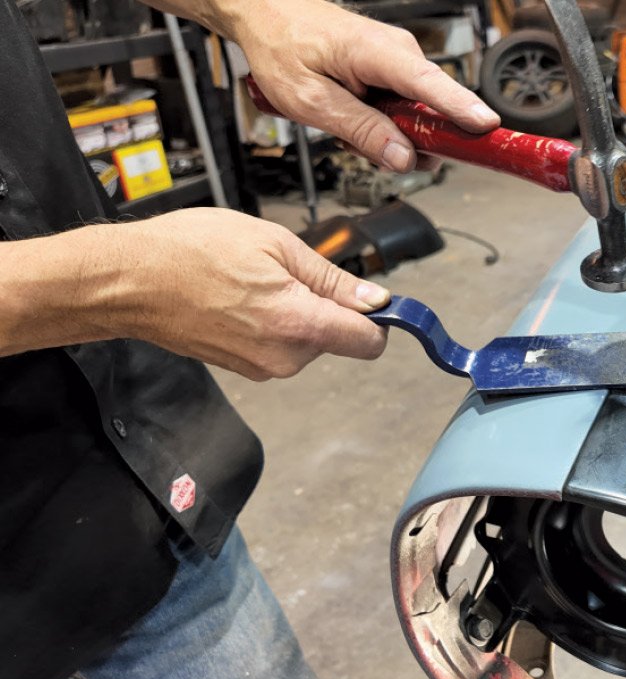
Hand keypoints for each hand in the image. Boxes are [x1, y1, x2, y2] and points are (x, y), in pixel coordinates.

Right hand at [115, 209, 389, 380]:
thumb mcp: (276, 244)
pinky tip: (242, 298)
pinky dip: (275, 323)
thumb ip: (333, 278)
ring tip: (256, 282)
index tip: (375, 300)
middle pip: (340, 339)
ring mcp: (262, 368)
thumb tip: (376, 300)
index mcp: (299, 324)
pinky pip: (282, 346)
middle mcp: (284, 357)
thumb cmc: (190, 251)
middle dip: (329, 307)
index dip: (379, 318)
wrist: (128, 280)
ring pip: (310, 342)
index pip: (370, 342)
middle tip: (288, 273)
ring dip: (299, 313)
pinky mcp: (245, 369)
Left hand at [213, 0, 499, 171]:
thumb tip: (403, 157)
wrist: (269, 14)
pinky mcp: (395, 70)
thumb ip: (359, 131)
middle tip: (370, 150)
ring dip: (389, 134)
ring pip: (416, 116)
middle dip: (409, 142)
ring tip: (348, 128)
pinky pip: (404, 108)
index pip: (429, 84)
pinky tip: (354, 119)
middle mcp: (399, 52)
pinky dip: (382, 122)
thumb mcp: (310, 100)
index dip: (460, 109)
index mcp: (378, 52)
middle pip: (431, 111)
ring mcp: (399, 61)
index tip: (487, 127)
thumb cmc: (283, 46)